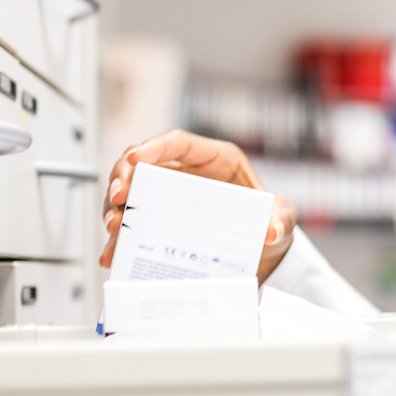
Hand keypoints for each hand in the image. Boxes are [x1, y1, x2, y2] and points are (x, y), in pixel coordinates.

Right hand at [101, 130, 297, 282]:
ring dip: (116, 207)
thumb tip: (269, 231)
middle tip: (117, 196)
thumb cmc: (268, 221)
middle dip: (123, 176)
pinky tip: (113, 252)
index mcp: (215, 160)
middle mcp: (186, 174)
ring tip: (114, 225)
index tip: (135, 159)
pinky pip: (133, 226)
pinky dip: (120, 239)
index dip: (152, 147)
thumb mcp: (281, 216)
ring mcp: (169, 199)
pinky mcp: (160, 224)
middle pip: (143, 164)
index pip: (177, 142)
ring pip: (131, 193)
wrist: (264, 252)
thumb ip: (280, 220)